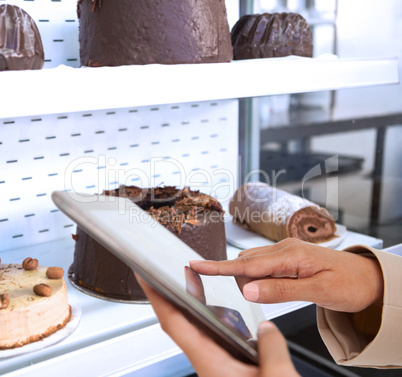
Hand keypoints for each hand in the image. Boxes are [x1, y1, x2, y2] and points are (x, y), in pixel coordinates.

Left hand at [135, 273, 299, 376]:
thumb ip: (271, 347)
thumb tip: (266, 327)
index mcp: (209, 364)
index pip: (174, 323)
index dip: (156, 298)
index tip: (144, 278)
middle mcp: (207, 366)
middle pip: (180, 325)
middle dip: (172, 297)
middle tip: (171, 274)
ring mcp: (214, 370)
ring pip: (198, 334)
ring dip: (193, 309)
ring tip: (195, 288)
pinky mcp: (225, 373)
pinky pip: (214, 343)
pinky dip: (214, 324)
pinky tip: (227, 318)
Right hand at [190, 238, 383, 312]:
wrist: (368, 277)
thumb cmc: (349, 283)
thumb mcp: (318, 291)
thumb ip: (281, 290)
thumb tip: (249, 290)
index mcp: (291, 254)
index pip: (247, 264)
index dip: (219, 266)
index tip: (196, 266)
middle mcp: (284, 248)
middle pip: (246, 264)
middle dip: (243, 281)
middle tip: (265, 298)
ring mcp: (286, 251)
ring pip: (253, 264)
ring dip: (253, 280)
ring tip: (280, 292)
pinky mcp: (288, 257)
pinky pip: (264, 265)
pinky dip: (261, 277)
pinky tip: (275, 286)